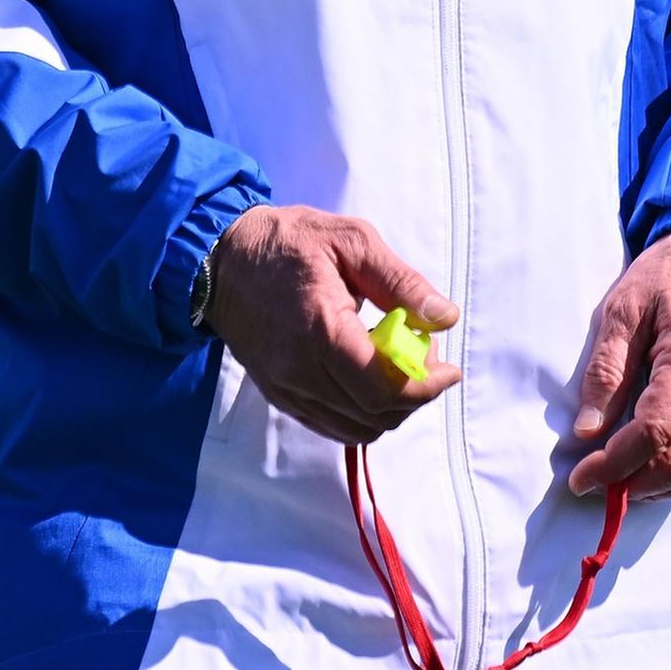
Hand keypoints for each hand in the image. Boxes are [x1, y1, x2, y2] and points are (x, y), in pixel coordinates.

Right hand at [198, 205, 462, 445]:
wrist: (221, 259)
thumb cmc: (289, 242)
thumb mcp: (351, 241)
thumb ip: (400, 282)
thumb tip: (444, 317)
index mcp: (321, 328)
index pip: (381, 387)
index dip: (424, 387)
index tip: (449, 370)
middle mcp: (299, 369)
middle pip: (374, 414)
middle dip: (414, 395)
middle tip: (425, 357)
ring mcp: (286, 388)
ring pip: (356, 428)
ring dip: (390, 408)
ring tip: (397, 366)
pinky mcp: (279, 395)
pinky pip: (332, 426)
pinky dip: (362, 414)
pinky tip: (369, 378)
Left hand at [566, 232, 670, 498]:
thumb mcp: (623, 307)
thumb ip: (606, 369)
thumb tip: (587, 427)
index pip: (654, 432)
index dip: (614, 464)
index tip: (582, 477)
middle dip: (638, 485)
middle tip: (601, 485)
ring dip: (665, 487)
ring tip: (627, 479)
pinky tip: (657, 465)